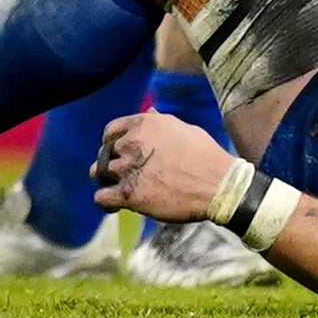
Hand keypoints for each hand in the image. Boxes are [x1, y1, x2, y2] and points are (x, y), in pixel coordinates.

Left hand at [89, 109, 238, 224]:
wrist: (218, 185)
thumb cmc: (206, 157)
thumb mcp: (183, 129)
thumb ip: (160, 121)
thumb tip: (150, 111)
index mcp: (143, 124)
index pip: (110, 131)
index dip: (111, 143)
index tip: (117, 153)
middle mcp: (131, 143)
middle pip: (105, 153)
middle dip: (112, 163)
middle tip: (124, 174)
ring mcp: (128, 169)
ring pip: (98, 173)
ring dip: (106, 181)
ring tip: (117, 188)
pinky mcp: (129, 194)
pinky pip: (101, 197)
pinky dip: (105, 202)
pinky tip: (114, 205)